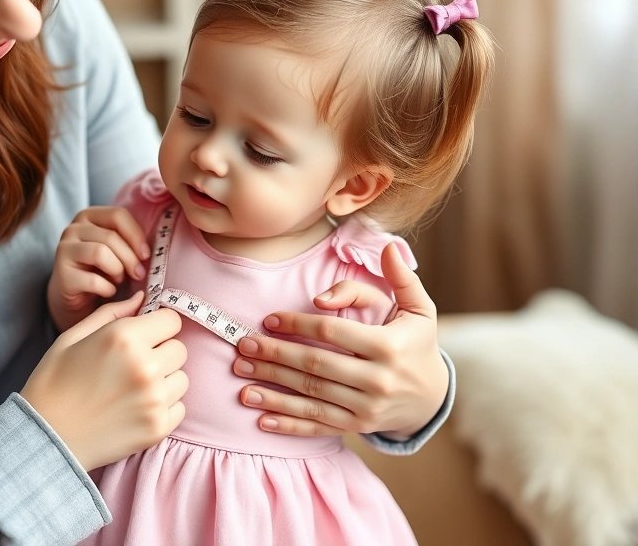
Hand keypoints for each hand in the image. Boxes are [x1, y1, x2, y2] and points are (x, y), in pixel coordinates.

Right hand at [22, 292, 187, 470]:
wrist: (46, 438)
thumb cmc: (54, 384)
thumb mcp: (73, 337)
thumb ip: (112, 313)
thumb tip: (142, 299)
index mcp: (124, 337)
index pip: (172, 320)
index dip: (159, 325)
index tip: (147, 335)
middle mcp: (145, 366)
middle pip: (179, 348)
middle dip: (162, 352)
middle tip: (135, 364)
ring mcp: (154, 399)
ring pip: (182, 378)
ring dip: (165, 380)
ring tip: (134, 388)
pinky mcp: (158, 427)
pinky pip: (179, 407)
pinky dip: (164, 406)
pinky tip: (137, 408)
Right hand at [47, 207, 150, 331]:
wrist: (74, 296)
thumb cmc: (100, 270)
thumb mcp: (115, 250)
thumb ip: (128, 242)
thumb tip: (148, 251)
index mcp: (88, 216)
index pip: (117, 215)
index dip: (136, 235)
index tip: (146, 255)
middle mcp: (72, 229)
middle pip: (110, 237)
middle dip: (130, 258)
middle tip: (139, 275)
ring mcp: (64, 250)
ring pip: (100, 253)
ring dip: (117, 271)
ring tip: (119, 280)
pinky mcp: (62, 274)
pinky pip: (92, 280)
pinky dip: (107, 289)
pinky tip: (108, 291)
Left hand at [232, 243, 447, 438]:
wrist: (432, 396)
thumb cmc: (417, 344)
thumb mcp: (419, 309)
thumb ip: (400, 278)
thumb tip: (389, 247)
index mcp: (388, 347)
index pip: (332, 333)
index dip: (297, 325)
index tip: (269, 319)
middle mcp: (377, 381)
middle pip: (314, 365)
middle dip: (274, 355)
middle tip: (243, 346)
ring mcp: (366, 408)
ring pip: (310, 396)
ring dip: (272, 389)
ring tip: (241, 379)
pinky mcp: (358, 427)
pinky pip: (318, 425)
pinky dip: (289, 423)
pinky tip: (262, 418)